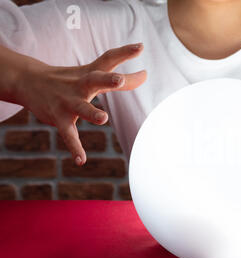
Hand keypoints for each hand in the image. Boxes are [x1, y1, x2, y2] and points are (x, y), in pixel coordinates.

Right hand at [15, 43, 146, 165]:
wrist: (28, 82)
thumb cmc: (70, 79)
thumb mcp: (92, 74)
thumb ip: (120, 77)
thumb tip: (146, 75)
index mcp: (90, 73)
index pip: (109, 59)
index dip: (125, 53)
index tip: (140, 47)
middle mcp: (80, 85)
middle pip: (95, 80)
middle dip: (107, 81)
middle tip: (119, 81)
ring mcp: (68, 102)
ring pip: (81, 107)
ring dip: (91, 113)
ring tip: (103, 119)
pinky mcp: (59, 119)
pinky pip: (69, 135)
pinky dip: (75, 148)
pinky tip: (81, 161)